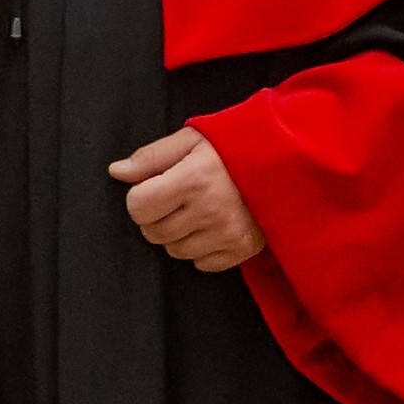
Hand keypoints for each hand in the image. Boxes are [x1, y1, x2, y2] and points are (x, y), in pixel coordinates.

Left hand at [109, 125, 263, 271]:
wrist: (287, 161)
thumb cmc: (233, 147)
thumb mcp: (192, 139)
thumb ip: (151, 157)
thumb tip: (116, 172)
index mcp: (193, 179)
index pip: (138, 207)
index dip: (140, 198)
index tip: (154, 188)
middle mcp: (209, 211)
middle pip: (153, 233)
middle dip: (157, 217)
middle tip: (177, 200)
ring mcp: (227, 234)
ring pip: (175, 251)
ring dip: (178, 235)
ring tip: (197, 212)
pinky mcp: (242, 249)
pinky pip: (202, 264)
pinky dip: (202, 249)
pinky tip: (213, 227)